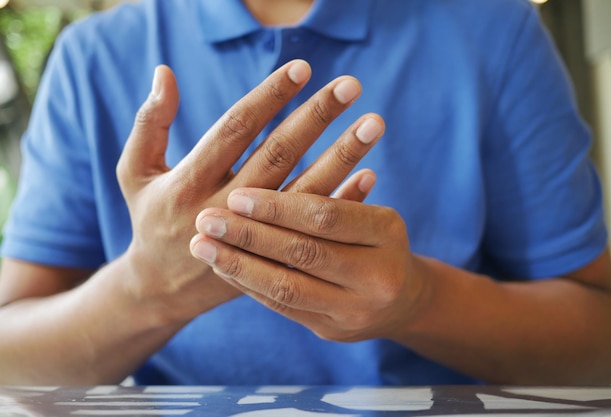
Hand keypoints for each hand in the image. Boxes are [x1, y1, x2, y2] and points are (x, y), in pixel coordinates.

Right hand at [116, 60, 384, 323]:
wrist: (164, 289)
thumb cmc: (150, 220)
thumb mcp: (135, 173)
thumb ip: (150, 123)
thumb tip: (164, 70)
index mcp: (189, 182)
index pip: (235, 130)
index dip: (269, 98)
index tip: (302, 69)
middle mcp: (225, 208)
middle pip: (278, 156)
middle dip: (315, 117)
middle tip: (351, 86)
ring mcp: (254, 237)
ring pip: (306, 192)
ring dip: (343, 156)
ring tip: (374, 123)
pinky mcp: (273, 257)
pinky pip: (315, 230)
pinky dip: (343, 201)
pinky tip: (369, 174)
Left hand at [190, 189, 425, 341]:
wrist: (402, 304)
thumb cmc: (378, 245)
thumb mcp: (374, 216)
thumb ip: (340, 194)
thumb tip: (302, 148)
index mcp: (388, 233)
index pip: (325, 217)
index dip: (279, 207)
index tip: (237, 196)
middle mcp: (378, 276)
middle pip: (304, 252)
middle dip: (250, 235)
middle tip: (207, 219)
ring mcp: (355, 309)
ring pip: (287, 286)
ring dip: (239, 264)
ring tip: (202, 245)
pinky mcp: (332, 331)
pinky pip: (282, 306)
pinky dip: (249, 283)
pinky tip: (222, 265)